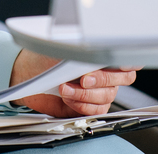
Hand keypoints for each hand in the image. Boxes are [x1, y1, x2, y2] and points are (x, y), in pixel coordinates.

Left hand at [9, 50, 139, 116]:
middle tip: (83, 78)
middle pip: (123, 79)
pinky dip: (81, 105)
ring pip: (107, 96)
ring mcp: (98, 90)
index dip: (130, 61)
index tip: (120, 64)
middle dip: (102, 79)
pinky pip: (96, 110)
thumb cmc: (45, 55)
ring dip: (85, 94)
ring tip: (65, 88)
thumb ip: (82, 50)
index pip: (129, 57)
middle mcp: (105, 72)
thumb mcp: (62, 47)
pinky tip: (68, 97)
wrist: (27, 73)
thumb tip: (94, 54)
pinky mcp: (88, 106)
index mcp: (102, 54)